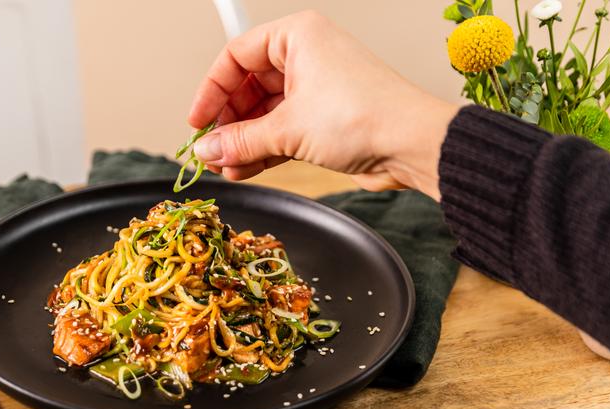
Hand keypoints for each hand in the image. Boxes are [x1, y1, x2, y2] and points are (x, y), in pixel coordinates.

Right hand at [187, 10, 457, 199]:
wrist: (412, 145)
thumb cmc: (364, 115)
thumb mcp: (288, 129)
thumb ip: (239, 140)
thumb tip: (206, 149)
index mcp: (298, 37)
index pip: (237, 56)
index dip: (211, 90)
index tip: (197, 121)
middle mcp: (307, 58)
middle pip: (248, 87)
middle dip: (228, 123)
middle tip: (211, 150)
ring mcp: (316, 90)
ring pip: (264, 114)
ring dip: (243, 142)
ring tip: (226, 167)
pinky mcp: (324, 120)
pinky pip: (281, 131)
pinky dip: (262, 150)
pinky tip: (243, 169)